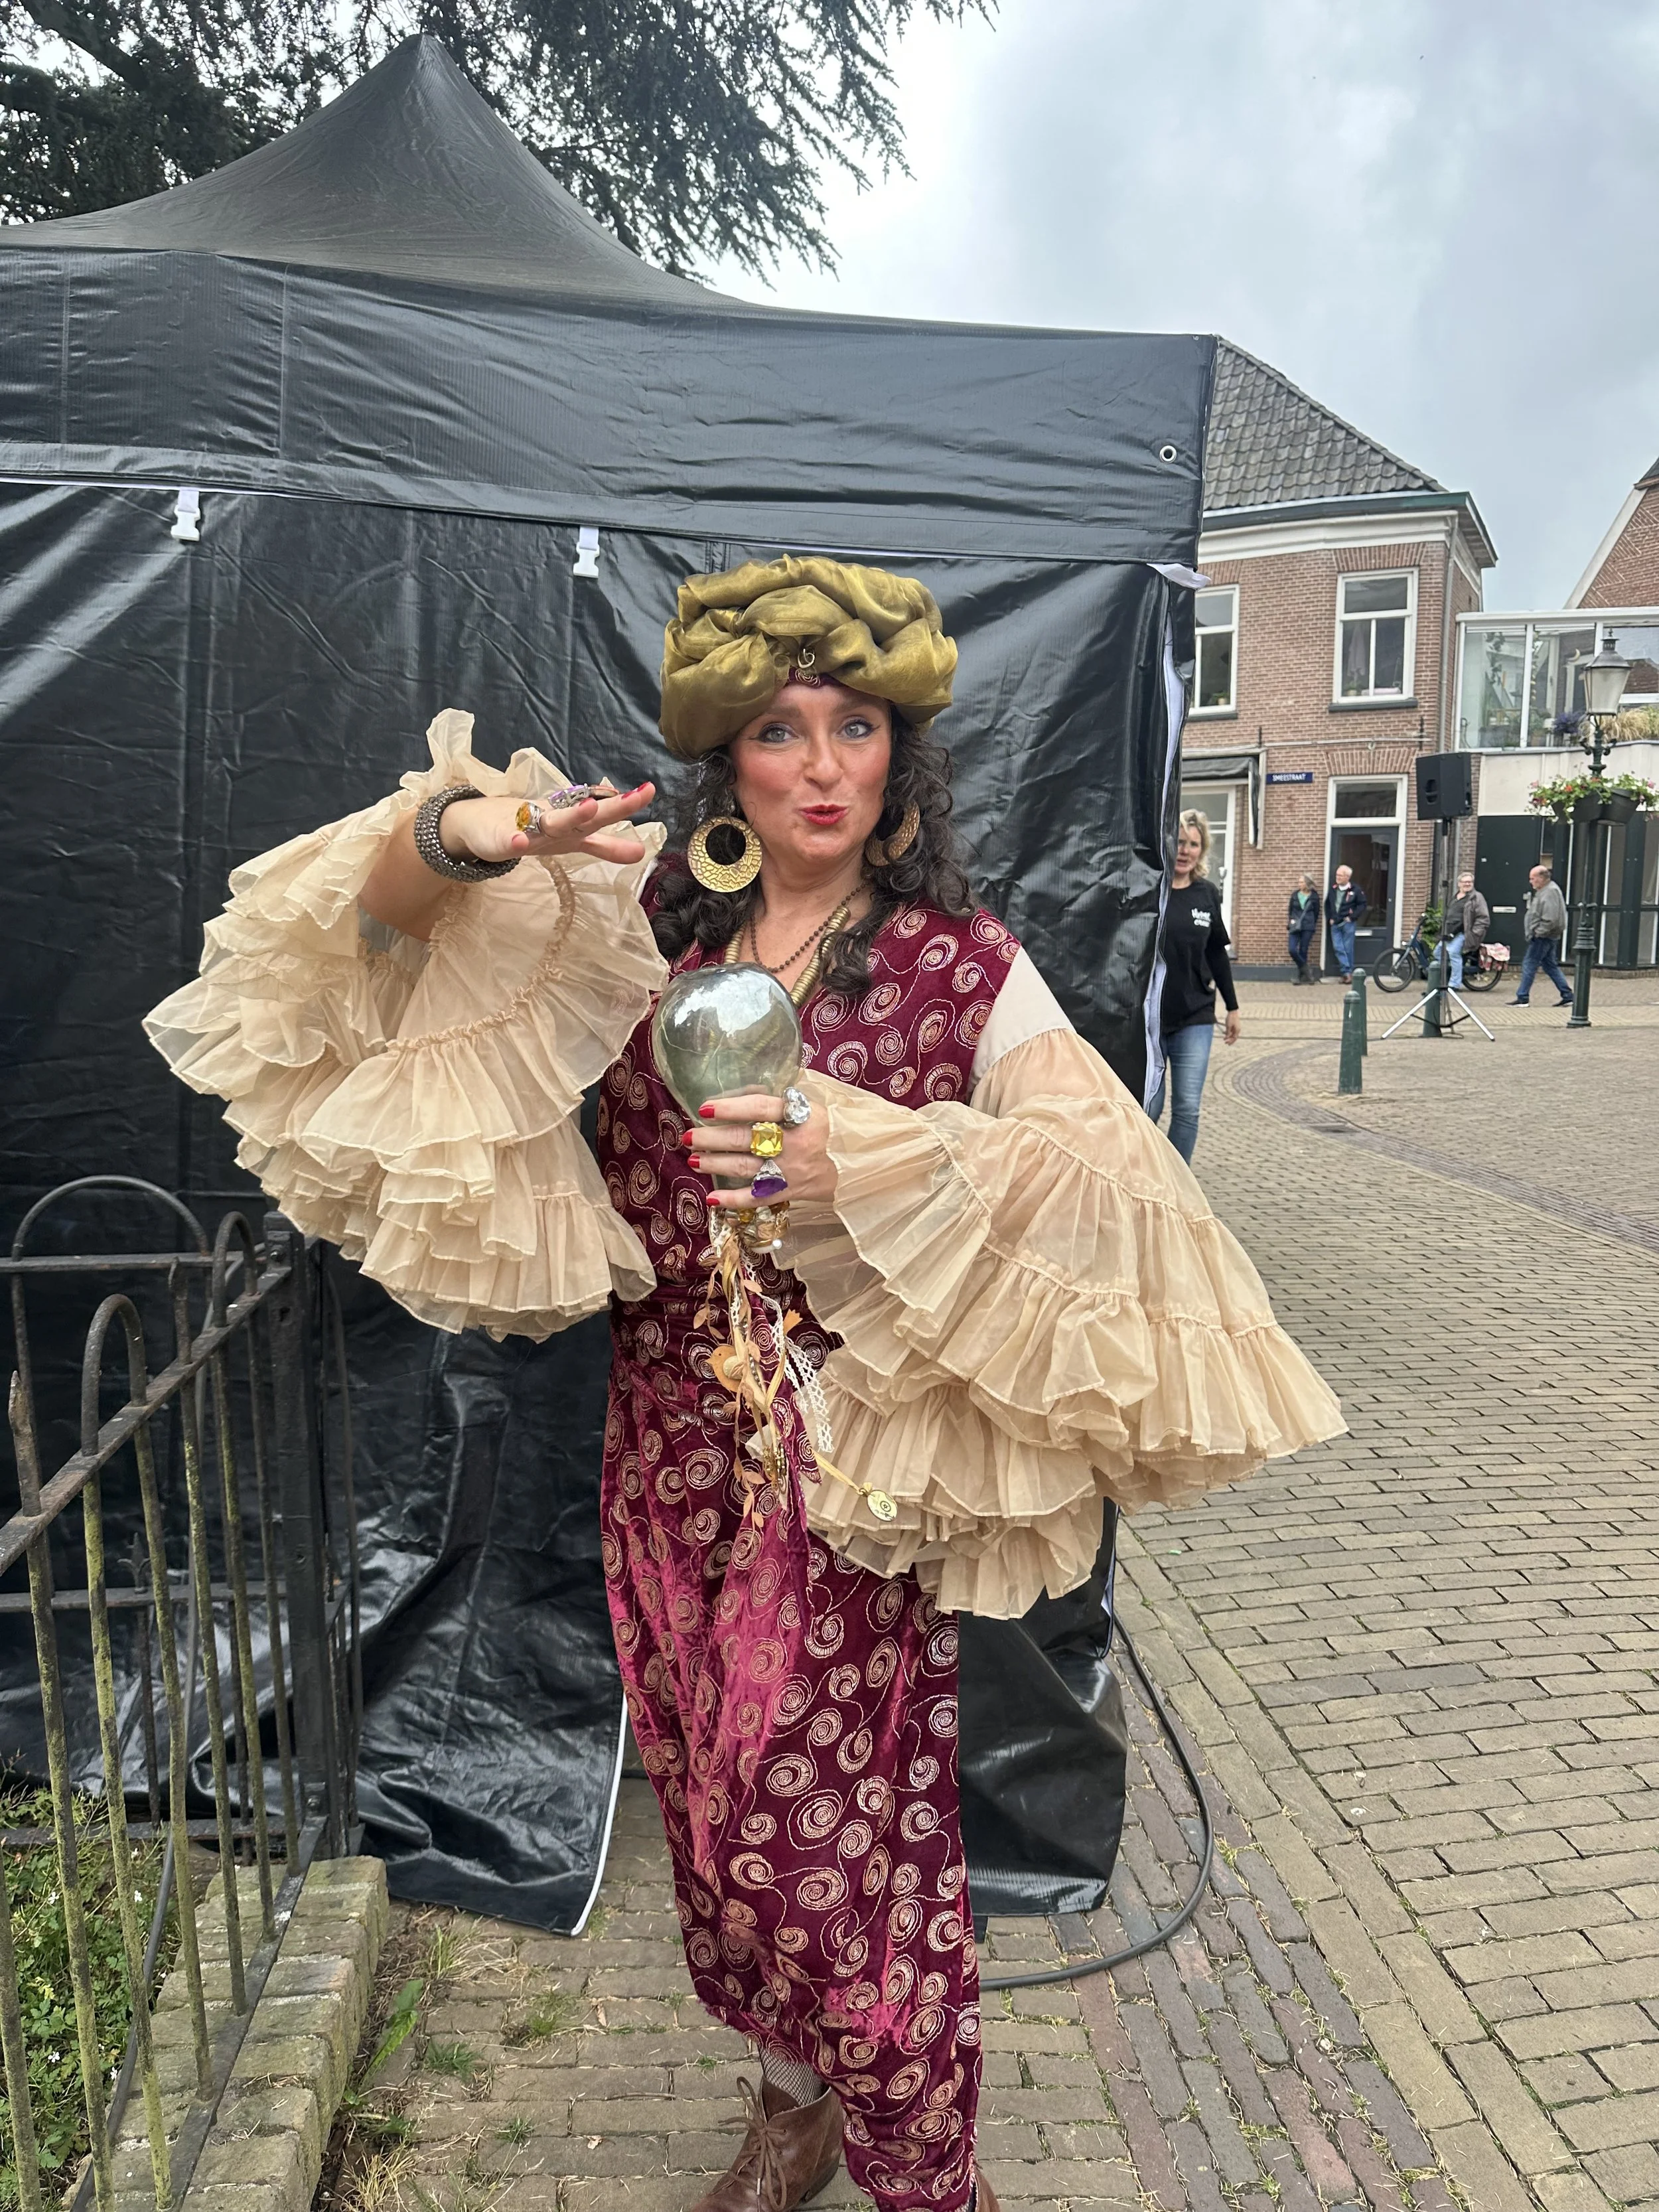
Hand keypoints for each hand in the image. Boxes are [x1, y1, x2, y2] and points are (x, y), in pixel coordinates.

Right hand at [441, 780, 656, 867]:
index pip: (603, 815)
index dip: (626, 806)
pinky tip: (518, 843)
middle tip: (637, 796)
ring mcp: (527, 828)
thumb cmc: (529, 829)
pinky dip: (513, 841)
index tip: (650, 790)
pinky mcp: (500, 839)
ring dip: (571, 816)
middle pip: (586, 815)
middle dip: (611, 807)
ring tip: (591, 808)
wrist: (477, 825)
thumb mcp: (572, 840)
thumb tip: (641, 853)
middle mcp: (554, 822)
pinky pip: (507, 842)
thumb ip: (605, 847)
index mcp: (571, 825)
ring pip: (552, 823)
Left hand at [684, 1092, 837, 1210]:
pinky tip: (712, 1199)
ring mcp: (792, 1171)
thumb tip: (747, 1091)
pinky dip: (734, 1200)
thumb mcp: (822, 1103)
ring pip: (745, 1168)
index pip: (761, 1108)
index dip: (731, 1107)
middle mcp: (796, 1144)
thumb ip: (789, 1097)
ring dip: (715, 1164)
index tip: (706, 1107)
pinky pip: (757, 1198)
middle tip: (688, 1135)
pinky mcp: (792, 1192)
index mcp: (805, 1116)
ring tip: (693, 1159)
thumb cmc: (844, 1128)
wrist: (869, 1163)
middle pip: (746, 1139)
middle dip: (713, 1138)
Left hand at [1223, 1009, 1241, 1045]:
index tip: (1226, 1043)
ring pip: (1232, 1034)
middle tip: (1225, 1042)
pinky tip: (1224, 1033)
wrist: (1232, 1012)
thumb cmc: (1231, 1018)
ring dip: (1228, 1037)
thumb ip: (1228, 1032)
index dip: (1230, 1041)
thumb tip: (1227, 1037)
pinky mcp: (1234, 1026)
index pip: (1234, 1038)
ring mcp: (1236, 1028)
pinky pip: (1231, 1031)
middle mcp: (1237, 1030)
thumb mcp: (1228, 1026)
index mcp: (1237, 1030)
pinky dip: (1228, 1033)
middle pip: (1234, 1037)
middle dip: (1229, 1040)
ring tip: (1224, 1039)